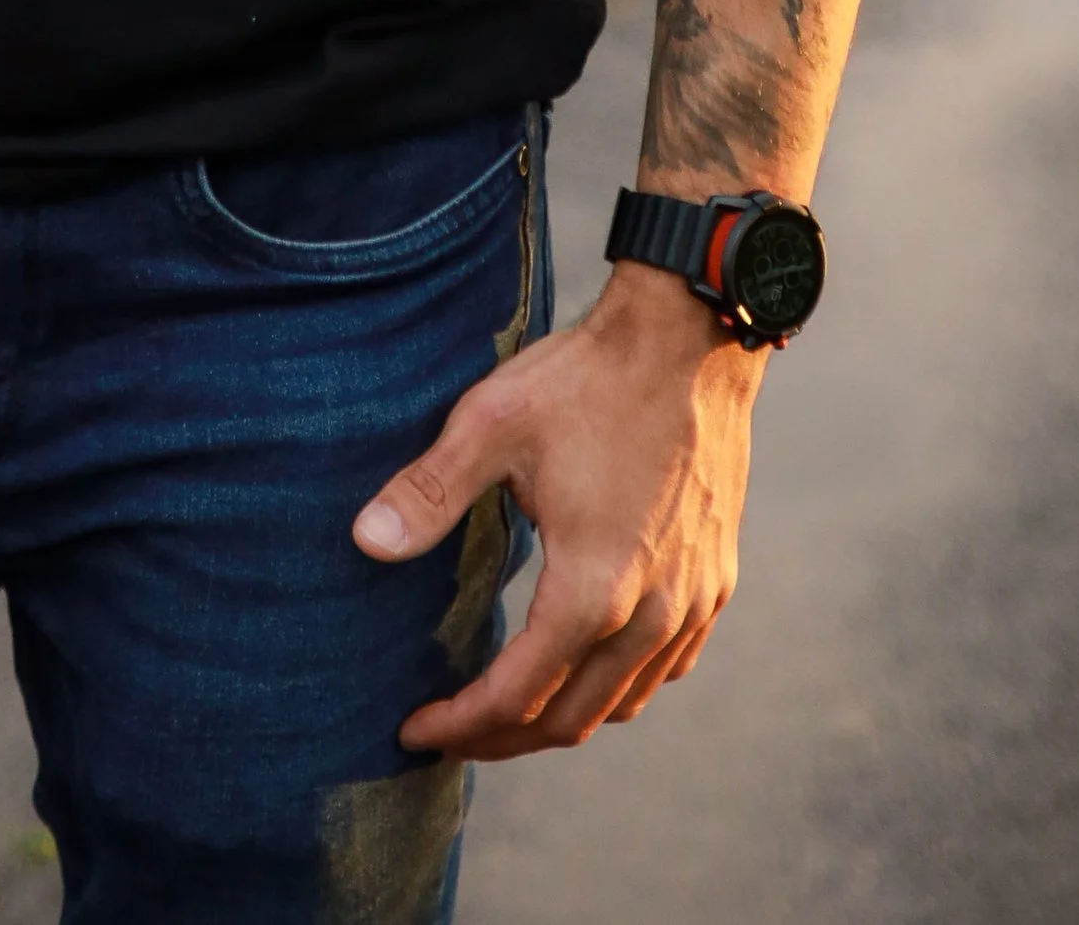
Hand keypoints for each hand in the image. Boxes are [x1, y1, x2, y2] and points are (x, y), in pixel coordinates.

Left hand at [353, 263, 759, 754]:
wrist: (691, 339)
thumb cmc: (590, 378)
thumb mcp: (493, 423)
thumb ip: (428, 491)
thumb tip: (363, 541)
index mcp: (593, 587)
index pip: (518, 696)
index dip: (460, 723)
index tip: (414, 728)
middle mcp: (652, 613)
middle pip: (572, 719)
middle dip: (502, 737)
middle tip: (449, 730)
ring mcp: (693, 601)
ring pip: (623, 703)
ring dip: (560, 719)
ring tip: (505, 710)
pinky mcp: (716, 581)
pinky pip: (666, 668)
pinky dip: (618, 686)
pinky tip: (585, 666)